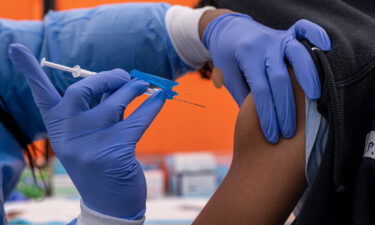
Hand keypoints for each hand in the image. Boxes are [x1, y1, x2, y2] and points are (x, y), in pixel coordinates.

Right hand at [9, 44, 166, 218]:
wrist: (109, 204)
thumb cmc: (100, 164)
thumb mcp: (91, 137)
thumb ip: (99, 110)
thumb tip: (123, 81)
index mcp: (58, 129)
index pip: (41, 96)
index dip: (29, 72)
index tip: (15, 47)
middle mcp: (68, 134)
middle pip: (82, 90)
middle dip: (107, 77)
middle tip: (126, 77)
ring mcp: (89, 144)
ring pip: (115, 103)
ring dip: (134, 89)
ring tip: (146, 85)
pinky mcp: (114, 151)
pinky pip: (138, 119)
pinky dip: (152, 106)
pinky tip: (161, 98)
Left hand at [203, 13, 330, 142]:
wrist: (227, 30)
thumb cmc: (227, 58)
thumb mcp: (228, 77)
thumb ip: (243, 95)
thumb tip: (262, 122)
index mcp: (246, 57)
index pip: (260, 91)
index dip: (267, 115)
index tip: (271, 136)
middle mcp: (264, 46)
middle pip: (280, 79)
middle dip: (285, 109)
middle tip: (289, 131)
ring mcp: (277, 37)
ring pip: (298, 56)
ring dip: (308, 78)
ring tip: (315, 100)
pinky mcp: (287, 32)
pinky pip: (304, 29)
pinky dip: (317, 35)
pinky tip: (326, 48)